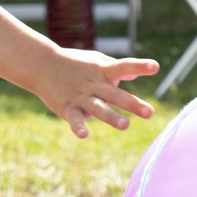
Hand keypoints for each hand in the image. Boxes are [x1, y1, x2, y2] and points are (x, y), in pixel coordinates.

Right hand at [32, 48, 157, 137]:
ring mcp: (80, 96)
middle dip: (132, 103)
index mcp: (102, 70)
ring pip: (98, 107)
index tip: (155, 67)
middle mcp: (93, 83)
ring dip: (111, 116)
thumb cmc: (75, 64)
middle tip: (149, 112)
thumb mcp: (96, 61)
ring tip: (125, 125)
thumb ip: (116, 69)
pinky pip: (74, 119)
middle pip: (115, 94)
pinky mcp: (67, 107)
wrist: (42, 65)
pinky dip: (78, 127)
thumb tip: (135, 74)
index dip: (139, 66)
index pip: (123, 66)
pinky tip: (84, 135)